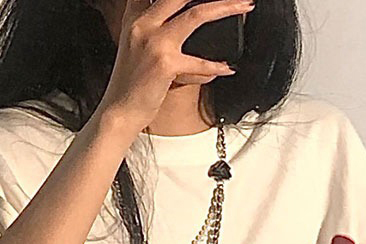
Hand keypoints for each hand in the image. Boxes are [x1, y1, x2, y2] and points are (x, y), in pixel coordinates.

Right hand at [97, 0, 254, 126]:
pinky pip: (199, 61)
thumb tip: (195, 33)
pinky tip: (227, 68)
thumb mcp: (142, 49)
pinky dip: (216, 66)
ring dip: (225, 7)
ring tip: (244, 6)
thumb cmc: (133, 84)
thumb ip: (162, 33)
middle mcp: (143, 23)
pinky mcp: (164, 63)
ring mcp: (154, 42)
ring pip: (196, 13)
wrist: (120, 111)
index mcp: (136, 16)